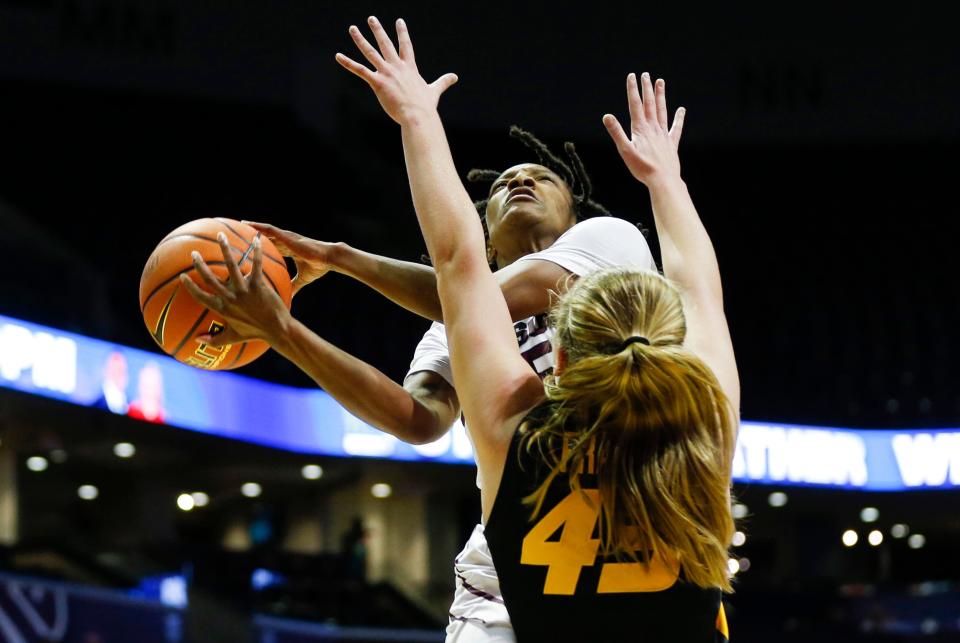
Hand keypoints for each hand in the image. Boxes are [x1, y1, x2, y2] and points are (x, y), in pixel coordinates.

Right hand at [179, 232, 291, 346]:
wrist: (277, 330)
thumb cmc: (256, 334)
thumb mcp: (233, 338)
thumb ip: (214, 340)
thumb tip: (197, 341)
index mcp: (222, 309)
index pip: (200, 297)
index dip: (190, 286)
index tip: (182, 276)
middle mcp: (230, 298)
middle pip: (210, 278)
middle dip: (200, 264)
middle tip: (193, 253)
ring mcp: (244, 290)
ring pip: (231, 266)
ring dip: (225, 249)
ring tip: (221, 235)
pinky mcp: (258, 285)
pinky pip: (256, 265)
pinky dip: (256, 252)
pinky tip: (256, 239)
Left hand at [242, 221, 333, 294]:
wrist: (328, 259)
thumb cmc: (318, 267)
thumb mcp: (302, 279)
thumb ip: (294, 286)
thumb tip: (290, 298)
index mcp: (289, 250)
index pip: (273, 247)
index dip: (262, 247)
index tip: (250, 248)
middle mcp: (286, 242)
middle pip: (267, 237)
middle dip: (254, 235)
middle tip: (240, 234)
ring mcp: (286, 238)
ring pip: (266, 230)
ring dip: (253, 227)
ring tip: (240, 224)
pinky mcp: (287, 237)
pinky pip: (269, 230)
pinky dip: (258, 227)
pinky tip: (248, 224)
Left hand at [335, 16, 457, 124]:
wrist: (417, 116)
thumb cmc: (425, 106)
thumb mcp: (434, 91)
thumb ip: (443, 82)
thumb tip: (455, 77)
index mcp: (409, 68)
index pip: (405, 46)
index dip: (402, 33)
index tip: (399, 21)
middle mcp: (397, 67)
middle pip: (386, 43)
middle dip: (378, 30)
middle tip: (371, 18)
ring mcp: (386, 73)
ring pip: (370, 52)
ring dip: (360, 40)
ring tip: (352, 28)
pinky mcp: (377, 82)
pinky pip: (360, 70)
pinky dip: (348, 63)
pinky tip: (338, 56)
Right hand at [602, 72, 685, 184]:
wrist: (663, 180)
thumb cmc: (642, 168)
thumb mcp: (625, 150)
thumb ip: (616, 132)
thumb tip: (607, 116)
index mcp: (640, 129)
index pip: (635, 105)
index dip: (633, 90)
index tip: (632, 76)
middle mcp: (653, 128)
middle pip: (649, 104)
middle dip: (646, 89)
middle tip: (645, 75)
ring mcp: (663, 135)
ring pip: (662, 111)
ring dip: (660, 96)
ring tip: (660, 82)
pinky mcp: (671, 144)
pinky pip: (676, 128)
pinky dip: (678, 118)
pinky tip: (681, 110)